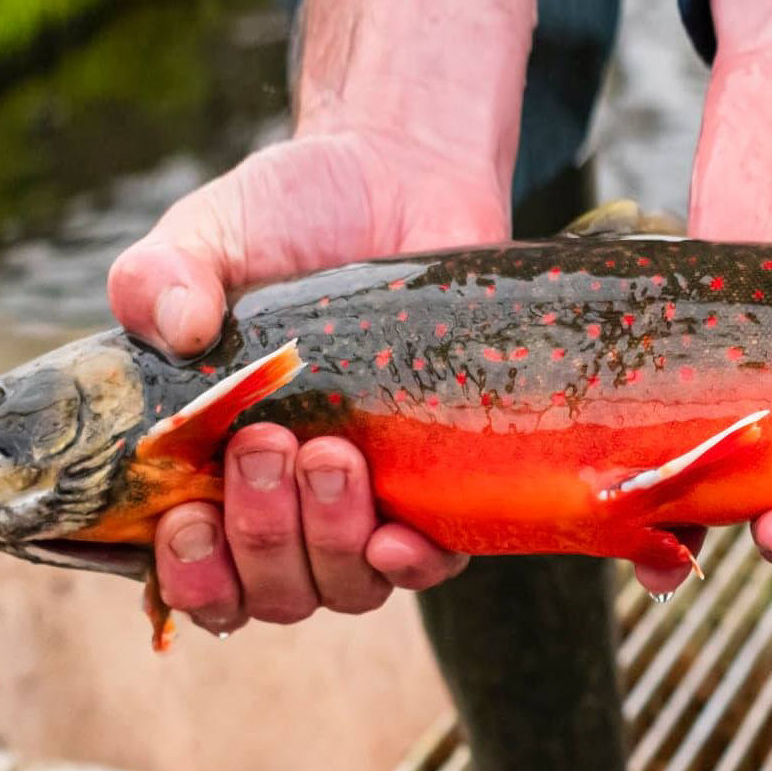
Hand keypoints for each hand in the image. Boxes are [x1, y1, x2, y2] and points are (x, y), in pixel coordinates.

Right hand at [106, 0, 539, 632]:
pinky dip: (574, 546)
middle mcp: (327, 502)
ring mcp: (417, 493)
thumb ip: (185, 268)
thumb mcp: (234, 226)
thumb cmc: (304, 207)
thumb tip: (154, 309)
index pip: (207, 566)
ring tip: (388, 496)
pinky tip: (617, 552)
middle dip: (291, 547)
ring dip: (383, 556)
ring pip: (394, 579)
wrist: (398, 178)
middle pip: (299, 592)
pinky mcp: (502, 466)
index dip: (206, 565)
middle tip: (306, 465)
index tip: (207, 513)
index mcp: (237, 468)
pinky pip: (527, 533)